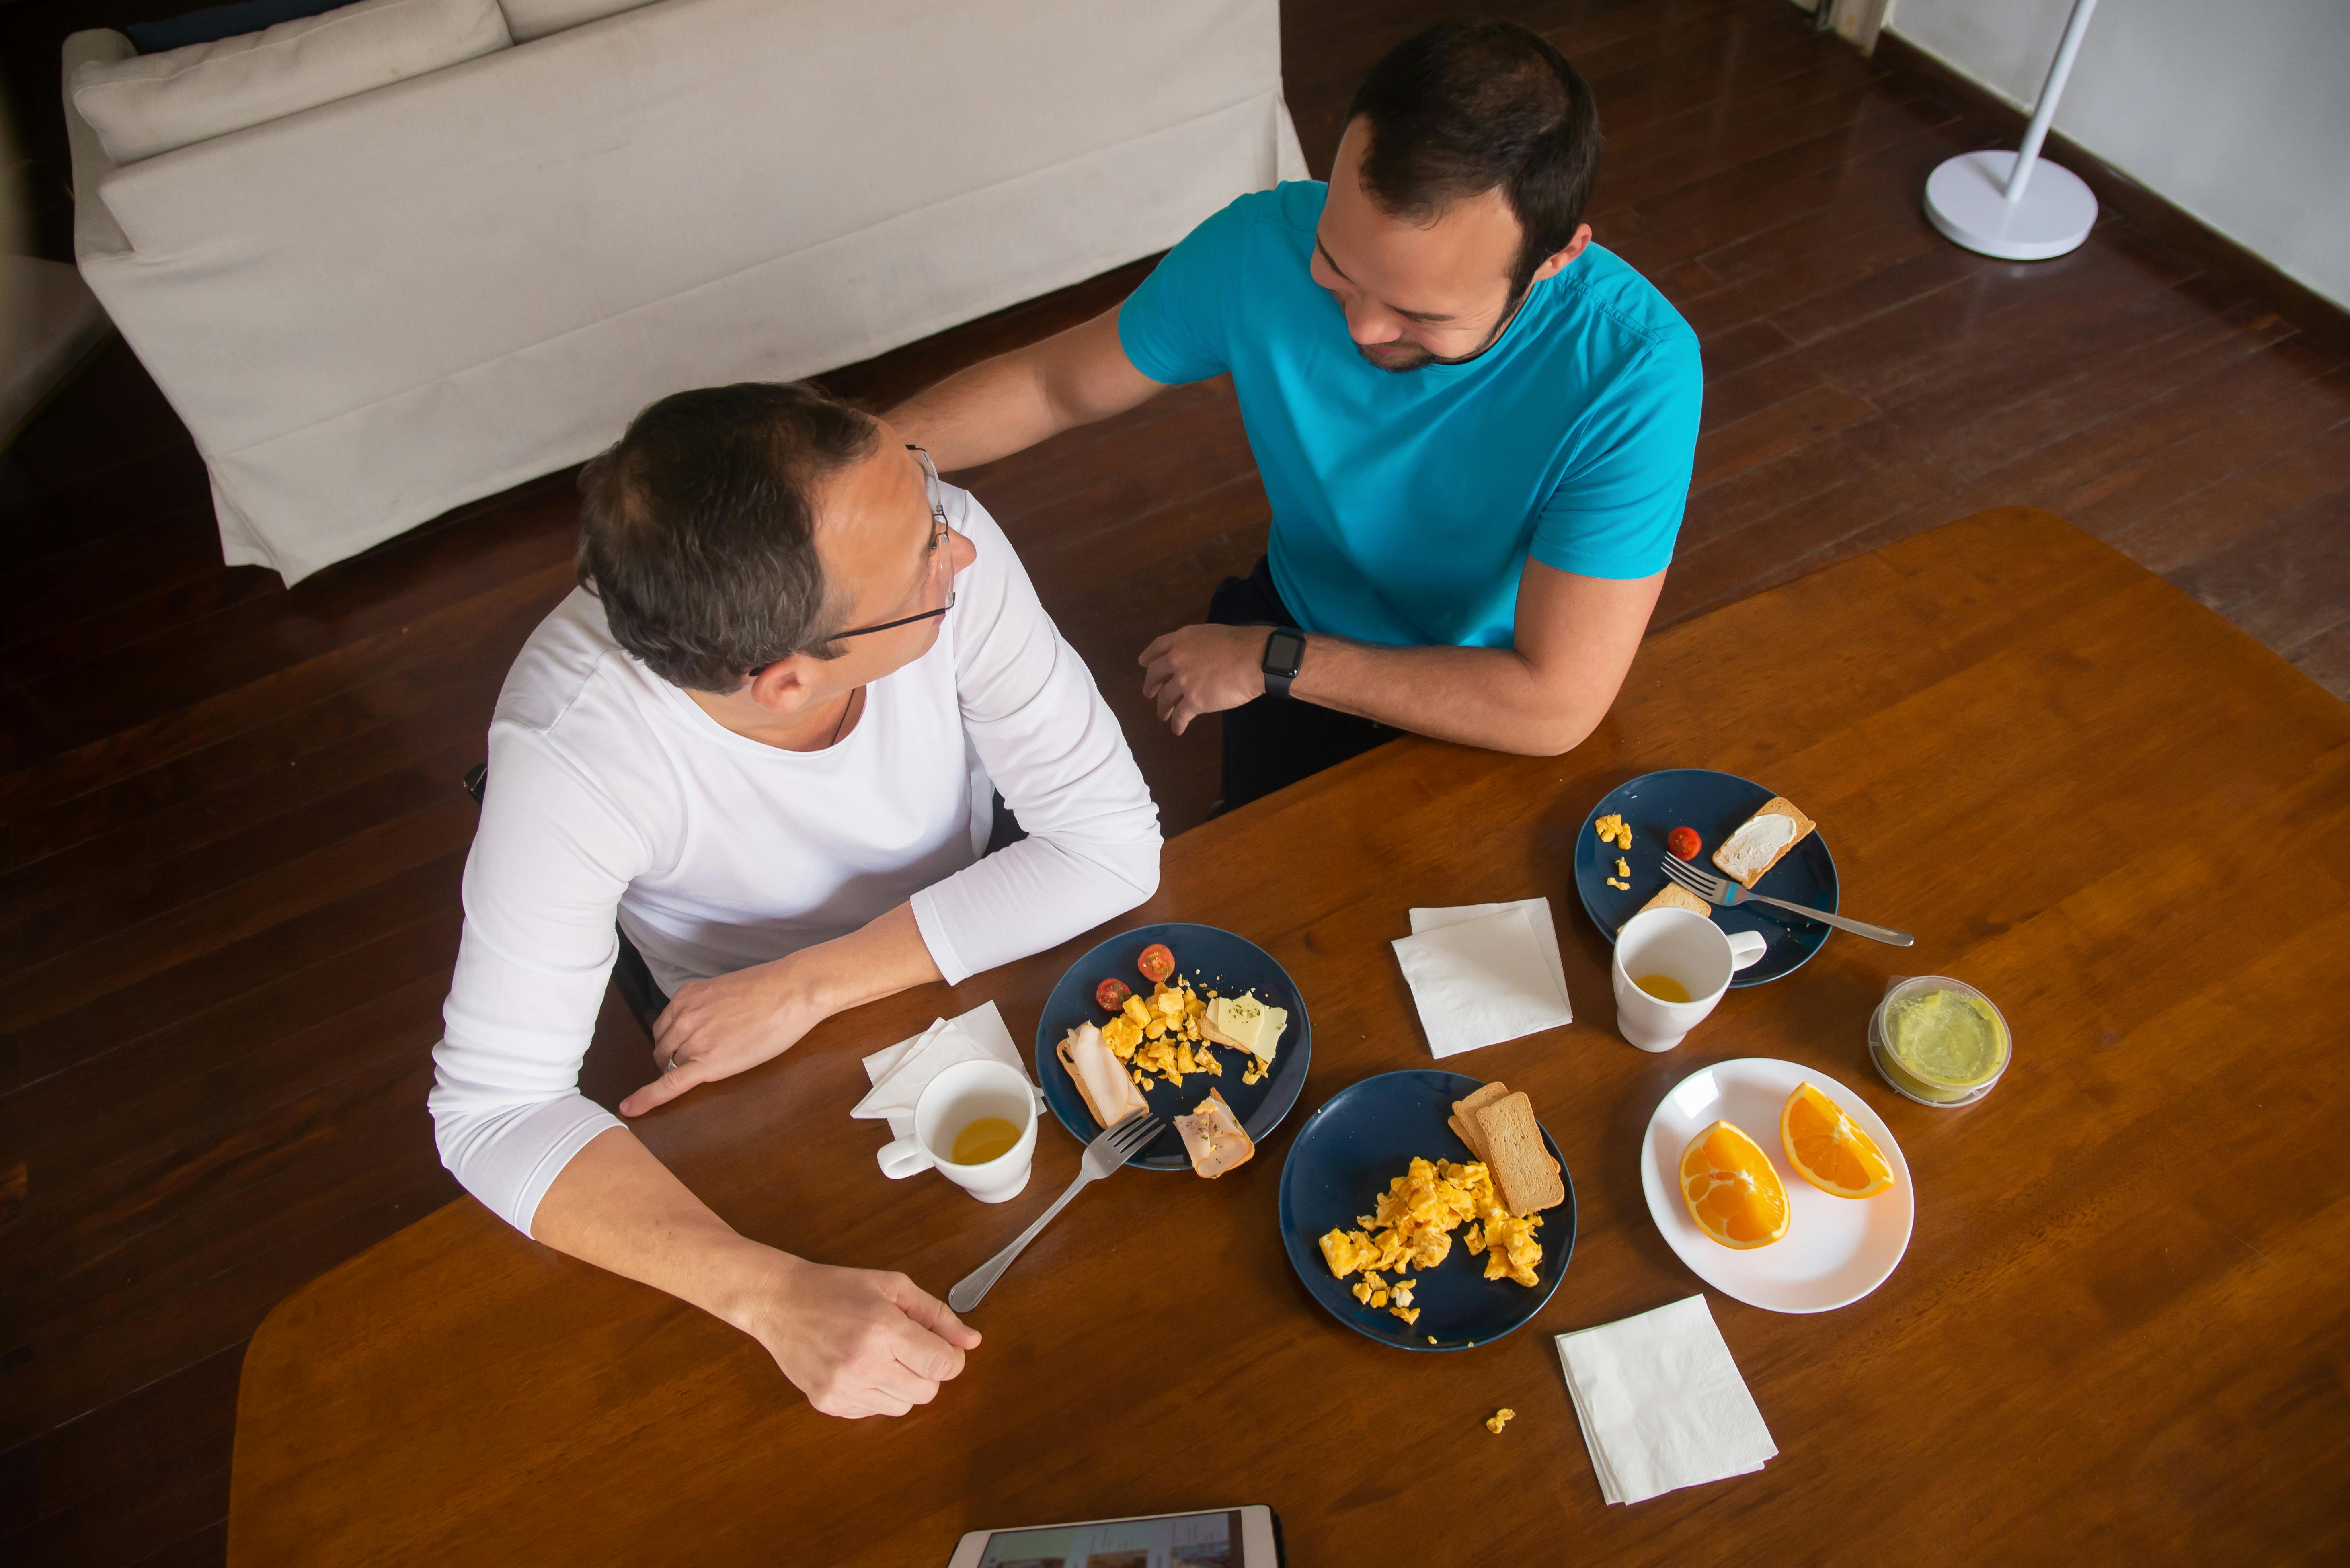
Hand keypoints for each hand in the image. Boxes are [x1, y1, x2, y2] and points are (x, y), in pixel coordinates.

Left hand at [619, 954, 830, 1116]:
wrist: (792, 992)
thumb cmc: (770, 990)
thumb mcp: (726, 991)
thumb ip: (707, 1007)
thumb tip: (707, 1024)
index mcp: (686, 997)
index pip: (664, 1027)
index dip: (670, 1044)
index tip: (669, 1053)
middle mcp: (683, 1016)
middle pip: (664, 1048)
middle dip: (674, 1058)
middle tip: (700, 1061)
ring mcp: (693, 1039)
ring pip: (670, 1065)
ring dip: (680, 1070)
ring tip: (713, 1067)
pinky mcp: (707, 1063)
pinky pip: (671, 1084)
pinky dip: (648, 1098)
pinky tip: (630, 1109)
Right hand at [741, 1254, 982, 1418]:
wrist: (779, 1303)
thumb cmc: (837, 1289)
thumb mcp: (893, 1286)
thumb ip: (936, 1314)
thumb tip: (972, 1341)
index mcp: (882, 1329)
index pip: (941, 1366)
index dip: (951, 1358)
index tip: (942, 1347)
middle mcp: (863, 1364)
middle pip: (926, 1392)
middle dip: (927, 1372)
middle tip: (909, 1348)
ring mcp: (842, 1388)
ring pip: (902, 1408)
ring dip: (902, 1385)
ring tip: (881, 1356)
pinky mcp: (827, 1403)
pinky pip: (872, 1412)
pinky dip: (875, 1395)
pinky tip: (860, 1368)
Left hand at [1137, 623, 1268, 734]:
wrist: (1255, 659)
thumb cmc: (1242, 644)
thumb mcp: (1212, 635)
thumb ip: (1198, 646)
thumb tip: (1199, 658)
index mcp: (1182, 639)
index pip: (1157, 647)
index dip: (1149, 656)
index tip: (1143, 664)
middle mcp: (1177, 658)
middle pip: (1155, 674)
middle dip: (1150, 685)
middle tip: (1149, 693)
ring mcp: (1183, 680)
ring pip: (1165, 698)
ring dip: (1162, 708)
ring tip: (1163, 715)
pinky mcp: (1194, 701)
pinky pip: (1180, 716)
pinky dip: (1177, 724)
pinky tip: (1177, 729)